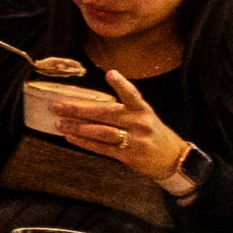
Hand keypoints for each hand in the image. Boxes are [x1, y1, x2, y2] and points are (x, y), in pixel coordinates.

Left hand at [54, 68, 193, 184]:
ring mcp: (135, 140)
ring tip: (60, 124)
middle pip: (106, 114)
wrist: (174, 159)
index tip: (110, 74)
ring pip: (101, 132)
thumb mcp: (145, 116)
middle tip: (58, 107)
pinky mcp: (129, 156)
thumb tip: (90, 103)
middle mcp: (140, 123)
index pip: (132, 94)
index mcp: (143, 110)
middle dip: (79, 110)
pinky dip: (84, 142)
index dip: (121, 84)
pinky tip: (70, 137)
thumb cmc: (152, 134)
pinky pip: (102, 148)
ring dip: (78, 127)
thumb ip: (125, 109)